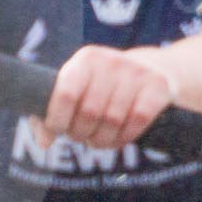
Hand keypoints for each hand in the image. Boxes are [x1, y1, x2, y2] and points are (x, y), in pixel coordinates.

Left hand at [41, 45, 177, 149]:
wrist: (154, 70)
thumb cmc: (103, 86)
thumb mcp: (78, 89)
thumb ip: (52, 113)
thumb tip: (43, 142)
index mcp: (85, 59)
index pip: (65, 94)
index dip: (58, 120)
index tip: (59, 130)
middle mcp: (110, 61)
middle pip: (89, 112)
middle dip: (81, 133)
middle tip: (82, 138)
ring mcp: (136, 72)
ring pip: (113, 120)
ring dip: (102, 140)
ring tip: (98, 141)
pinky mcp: (158, 86)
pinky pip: (137, 121)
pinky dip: (125, 137)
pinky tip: (118, 139)